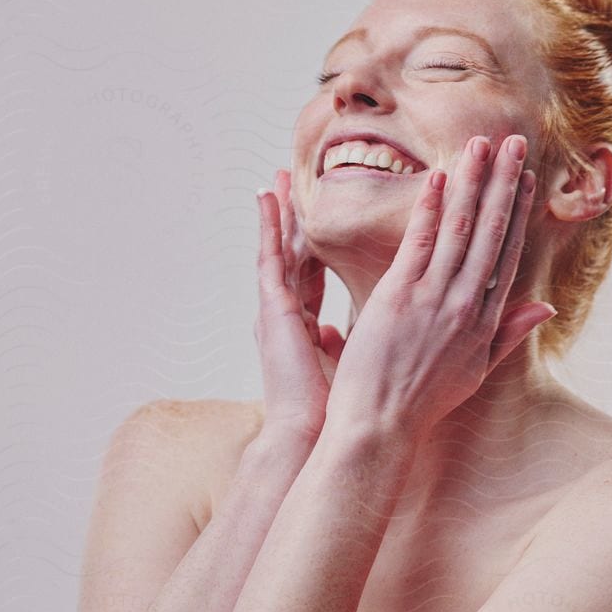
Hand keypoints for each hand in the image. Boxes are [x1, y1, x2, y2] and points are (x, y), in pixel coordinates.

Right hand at [254, 168, 344, 435]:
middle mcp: (287, 312)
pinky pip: (270, 256)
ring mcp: (277, 308)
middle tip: (294, 180)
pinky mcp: (273, 309)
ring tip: (278, 177)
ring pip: (281, 247)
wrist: (315, 434)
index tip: (317, 218)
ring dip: (281, 212)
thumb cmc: (335, 409)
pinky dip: (269, 224)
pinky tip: (267, 196)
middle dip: (296, 218)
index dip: (315, 243)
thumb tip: (340, 334)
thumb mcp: (345, 365)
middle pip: (296, 253)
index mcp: (305, 324)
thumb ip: (341, 344)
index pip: (313, 272)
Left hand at [323, 133, 556, 441]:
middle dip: (503, 183)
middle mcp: (466, 305)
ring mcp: (435, 299)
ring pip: (460, 230)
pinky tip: (439, 177)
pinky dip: (429, 209)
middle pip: (491, 233)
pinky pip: (420, 244)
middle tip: (514, 141)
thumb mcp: (476, 371)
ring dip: (471, 183)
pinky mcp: (400, 297)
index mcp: (485, 322)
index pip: (507, 254)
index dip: (518, 213)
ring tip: (481, 144)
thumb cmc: (422, 404)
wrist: (381, 427)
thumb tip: (546, 307)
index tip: (526, 178)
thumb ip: (510, 334)